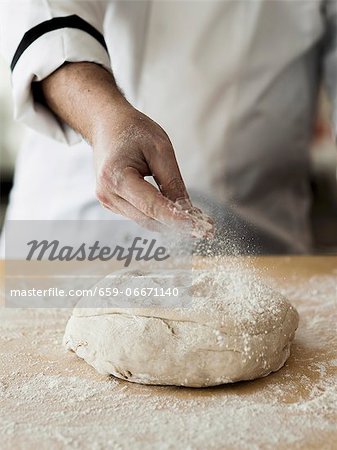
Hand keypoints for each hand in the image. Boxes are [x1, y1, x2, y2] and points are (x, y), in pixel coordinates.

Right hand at [41, 62, 213, 235]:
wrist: (106, 125)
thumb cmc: (133, 131)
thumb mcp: (160, 149)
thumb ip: (172, 182)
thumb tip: (188, 211)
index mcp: (116, 176)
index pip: (152, 206)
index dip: (177, 219)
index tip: (199, 228)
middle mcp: (108, 194)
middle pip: (149, 218)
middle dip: (179, 224)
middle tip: (208, 228)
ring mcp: (108, 201)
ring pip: (146, 221)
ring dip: (170, 223)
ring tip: (196, 220)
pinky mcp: (112, 204)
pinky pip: (140, 215)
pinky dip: (159, 216)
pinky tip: (175, 212)